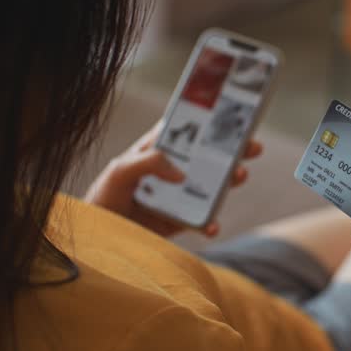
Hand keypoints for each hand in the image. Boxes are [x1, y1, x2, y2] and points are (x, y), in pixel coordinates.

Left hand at [85, 121, 262, 236]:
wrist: (98, 238)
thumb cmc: (103, 196)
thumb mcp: (120, 171)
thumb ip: (148, 163)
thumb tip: (181, 173)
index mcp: (157, 151)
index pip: (186, 131)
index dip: (208, 121)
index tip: (231, 113)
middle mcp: (171, 171)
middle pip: (207, 157)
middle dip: (232, 150)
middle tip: (253, 146)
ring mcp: (178, 196)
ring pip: (212, 186)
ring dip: (230, 181)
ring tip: (240, 175)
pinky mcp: (179, 222)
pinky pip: (201, 221)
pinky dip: (211, 223)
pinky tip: (212, 225)